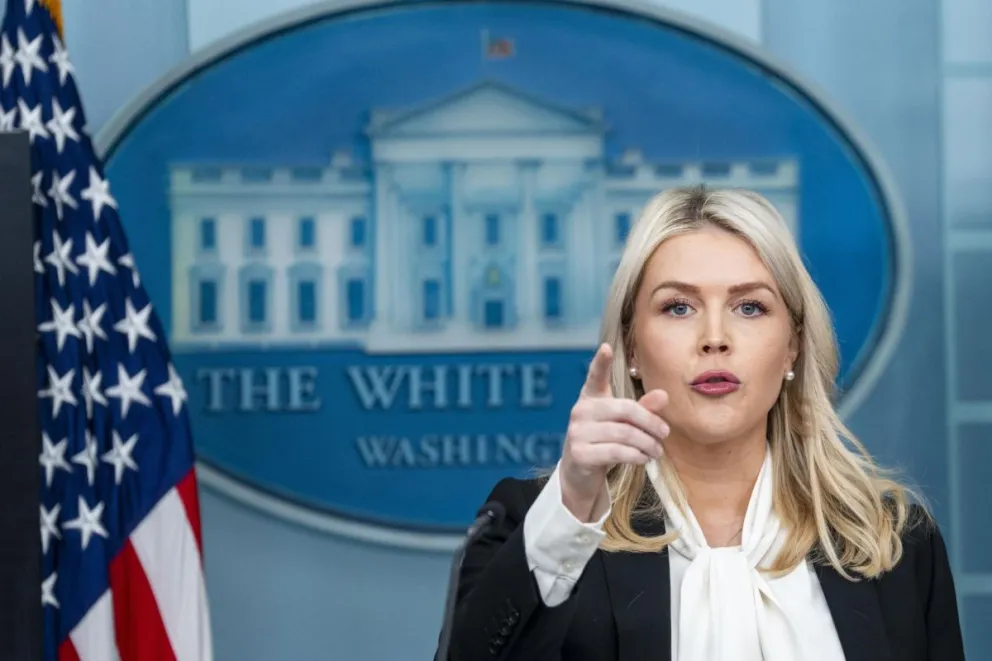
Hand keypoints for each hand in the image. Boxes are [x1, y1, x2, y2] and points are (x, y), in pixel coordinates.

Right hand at [559, 343, 669, 521]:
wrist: (579, 474)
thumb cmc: (604, 442)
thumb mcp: (624, 424)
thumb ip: (643, 409)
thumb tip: (663, 395)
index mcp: (590, 398)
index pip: (595, 377)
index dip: (601, 362)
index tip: (607, 347)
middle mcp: (580, 411)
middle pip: (625, 410)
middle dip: (650, 422)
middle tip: (665, 433)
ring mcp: (577, 432)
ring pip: (624, 434)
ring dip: (647, 444)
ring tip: (657, 451)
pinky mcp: (579, 454)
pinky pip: (616, 452)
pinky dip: (636, 456)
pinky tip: (643, 459)